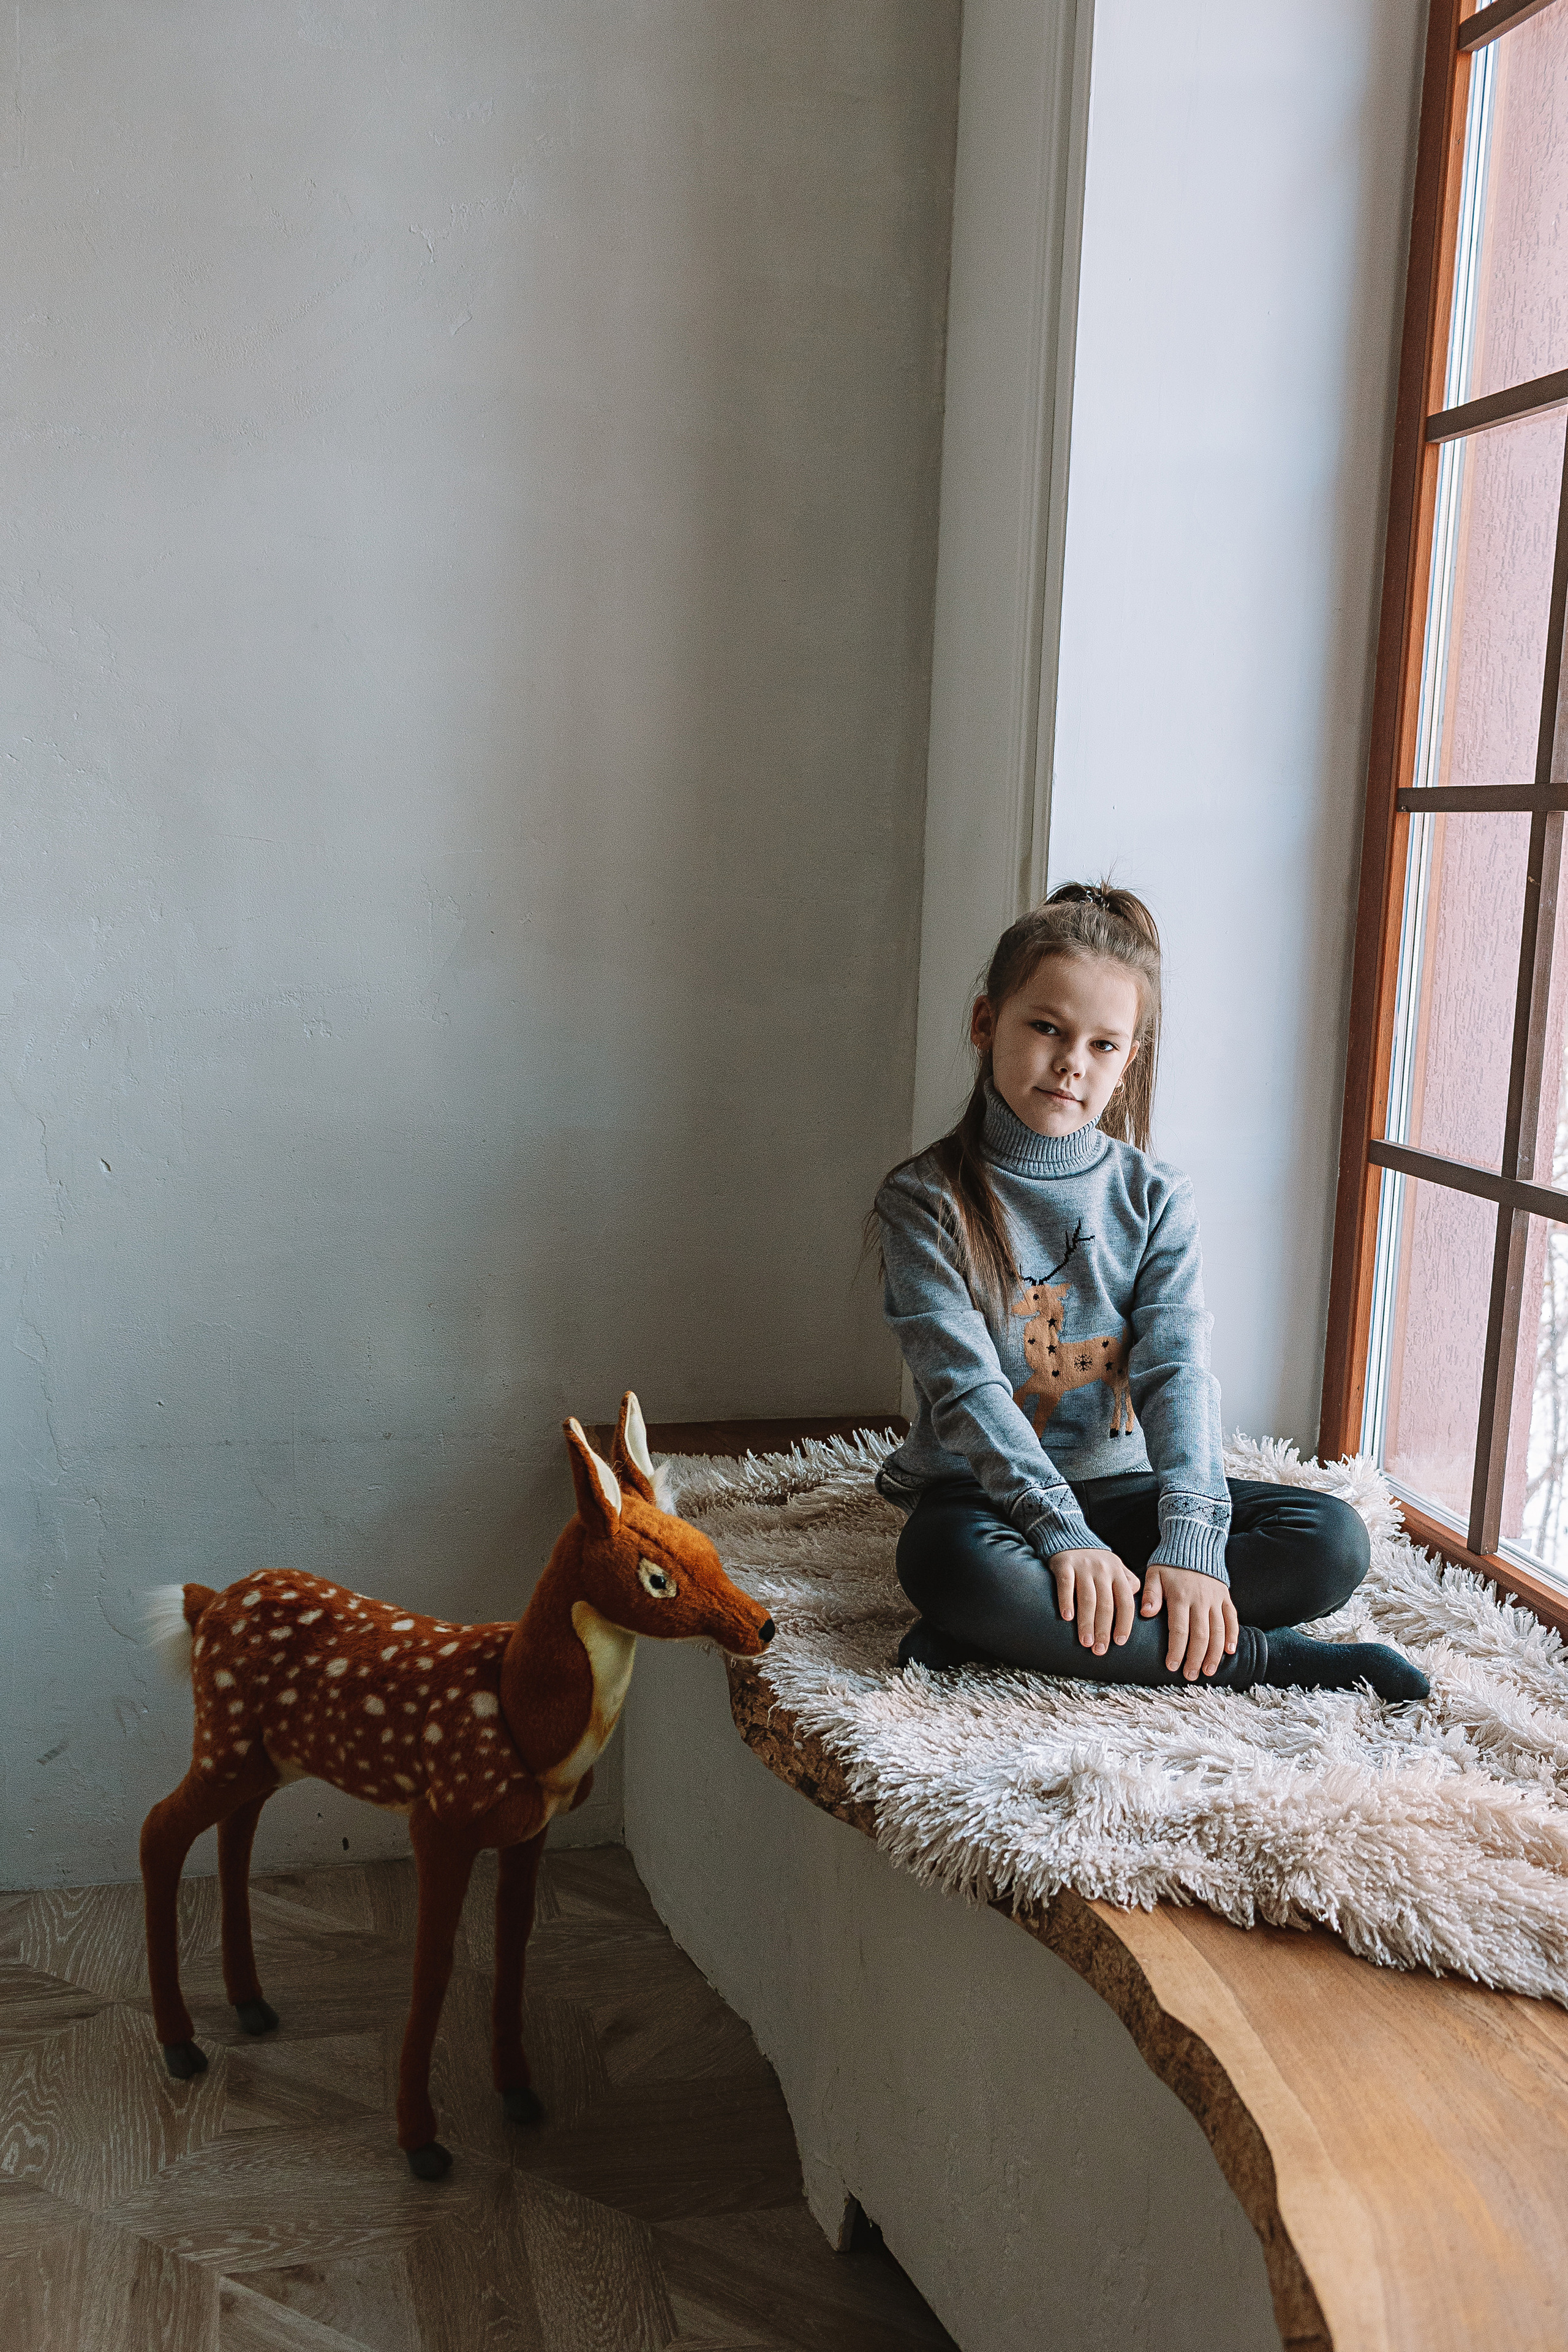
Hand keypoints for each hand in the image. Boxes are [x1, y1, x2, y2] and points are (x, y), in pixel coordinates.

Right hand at [1048, 1547, 1138, 1656]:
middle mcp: (1103, 1571)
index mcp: (1118, 1574)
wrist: (1070, 1536)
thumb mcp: (1117, 1568)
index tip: (1119, 1642)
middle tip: (1099, 1650)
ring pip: (1087, 1599)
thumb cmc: (1096, 1559)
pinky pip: (1066, 1584)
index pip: (1126, 1602)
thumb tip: (1141, 1606)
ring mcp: (1083, 1567)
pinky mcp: (1065, 1564)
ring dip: (1086, 1622)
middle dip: (1103, 1630)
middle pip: (1106, 1605)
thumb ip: (1129, 1584)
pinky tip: (1067, 1617)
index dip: (1124, 1623)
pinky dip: (1066, 1601)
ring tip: (1085, 1642)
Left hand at [1140, 1564, 1238, 1679]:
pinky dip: (1232, 1635)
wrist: (1194, 1543)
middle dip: (1195, 1658)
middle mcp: (1200, 1600)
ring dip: (1214, 1653)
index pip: (1179, 1629)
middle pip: (1200, 1635)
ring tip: (1208, 1671)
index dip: (1176, 1650)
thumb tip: (1146, 1613)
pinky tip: (1229, 1651)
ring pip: (1218, 1631)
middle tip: (1190, 1676)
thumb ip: (1151, 1594)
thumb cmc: (1170, 1563)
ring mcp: (1215, 1599)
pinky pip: (1232, 1619)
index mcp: (1180, 1596)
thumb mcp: (1154, 1574)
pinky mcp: (1225, 1597)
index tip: (1171, 1666)